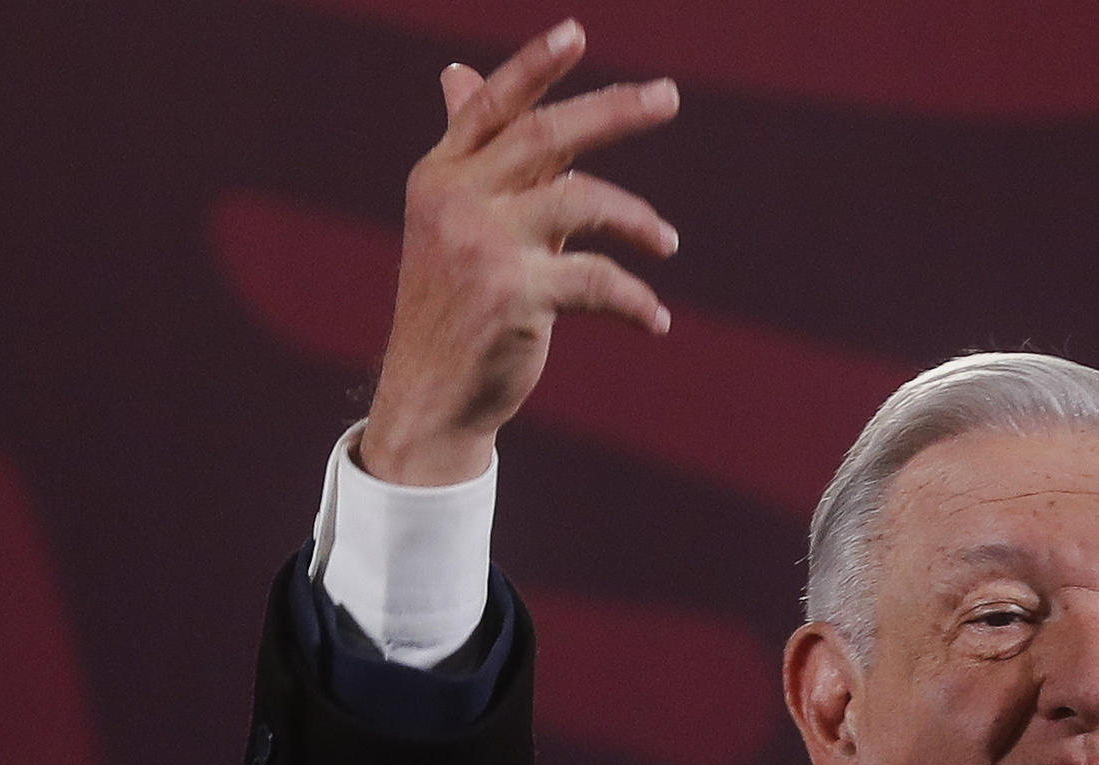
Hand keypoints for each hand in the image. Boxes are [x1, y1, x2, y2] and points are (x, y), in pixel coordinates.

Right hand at [360, 19, 679, 484]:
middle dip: (614, 111)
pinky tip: (655, 320)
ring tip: (666, 242)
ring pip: (582, 201)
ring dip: (636, 219)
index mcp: (441, 175)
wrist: (429, 395)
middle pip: (546, 135)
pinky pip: (599, 281)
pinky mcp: (515, 296)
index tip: (577, 31)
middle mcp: (458, 201)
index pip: (493, 106)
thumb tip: (459, 73)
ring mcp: (485, 247)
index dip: (535, 66)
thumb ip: (477, 154)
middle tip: (670, 95)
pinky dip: (636, 300)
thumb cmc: (453, 305)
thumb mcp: (452, 220)